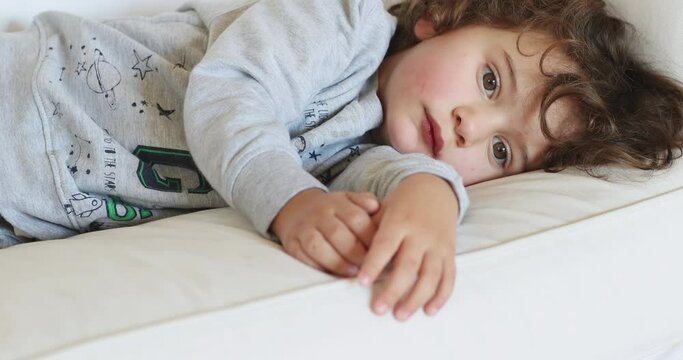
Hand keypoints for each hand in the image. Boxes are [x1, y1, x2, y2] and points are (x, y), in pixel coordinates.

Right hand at [271, 189, 378, 276]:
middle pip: (337, 233)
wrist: (297, 209)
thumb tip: (377, 206)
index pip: (355, 218)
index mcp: (337, 202)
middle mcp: (319, 214)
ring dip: (337, 263)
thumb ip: (364, 202)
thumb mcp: (349, 200)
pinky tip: (332, 274)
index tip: (379, 250)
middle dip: (355, 253)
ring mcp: (303, 229)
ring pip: (318, 247)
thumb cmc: (332, 210)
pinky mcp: (292, 244)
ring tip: (352, 272)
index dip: (369, 237)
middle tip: (368, 266)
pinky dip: (318, 267)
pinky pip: (302, 257)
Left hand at [357, 173, 458, 320]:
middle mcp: (421, 234)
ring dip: (416, 298)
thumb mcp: (384, 209)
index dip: (374, 264)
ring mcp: (438, 244)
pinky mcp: (450, 252)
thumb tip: (353, 258)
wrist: (434, 189)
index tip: (362, 283)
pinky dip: (441, 296)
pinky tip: (429, 310)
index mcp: (400, 221)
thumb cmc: (402, 204)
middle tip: (378, 309)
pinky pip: (449, 277)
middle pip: (408, 266)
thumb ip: (370, 231)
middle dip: (393, 290)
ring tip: (400, 315)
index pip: (385, 245)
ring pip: (430, 276)